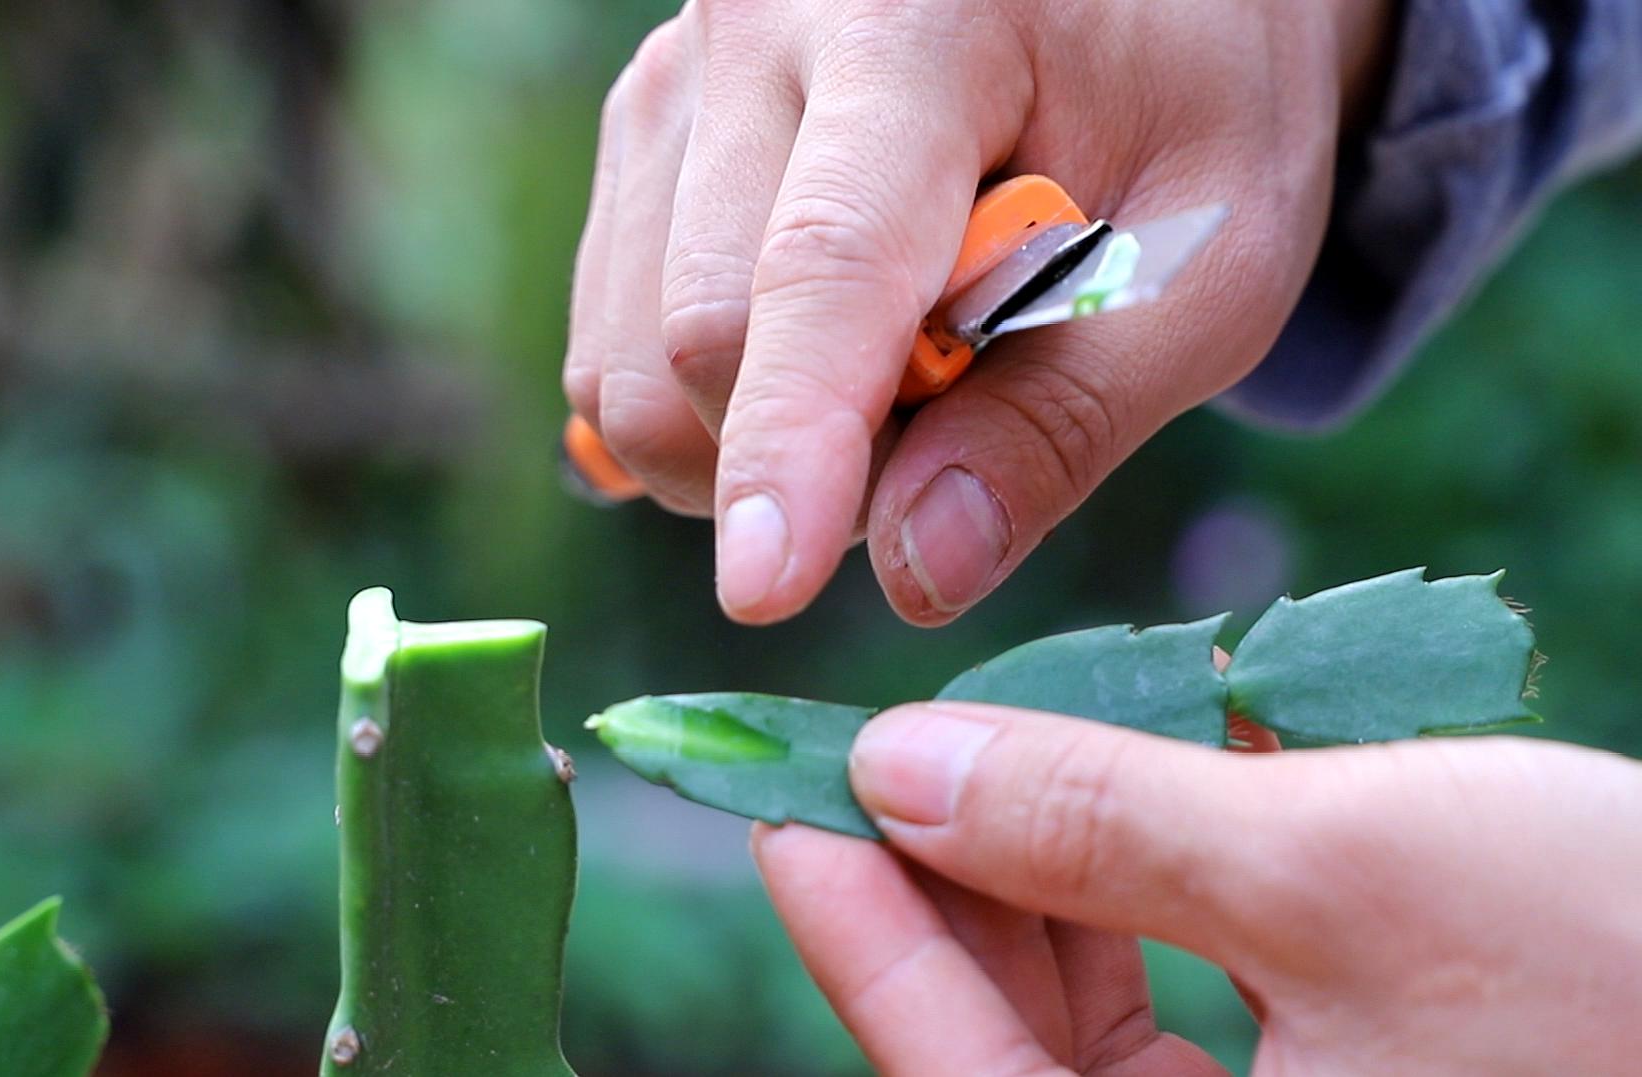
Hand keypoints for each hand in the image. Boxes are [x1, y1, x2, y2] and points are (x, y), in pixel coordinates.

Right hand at [562, 0, 1390, 624]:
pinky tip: (813, 355)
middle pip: (698, 335)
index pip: (826, 261)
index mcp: (922, 19)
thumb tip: (917, 572)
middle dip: (811, 457)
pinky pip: (610, 343)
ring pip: (627, 361)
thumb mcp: (1205, 264)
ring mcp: (672, 81)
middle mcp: (756, 26)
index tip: (766, 586)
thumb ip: (1066, 420)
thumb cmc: (1189, 105)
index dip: (793, 437)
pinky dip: (707, 407)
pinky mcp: (638, 137)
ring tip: (894, 373)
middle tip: (955, 420)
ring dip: (751, 442)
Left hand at [754, 705, 1641, 1073]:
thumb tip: (904, 766)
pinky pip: (1207, 1003)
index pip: (958, 1071)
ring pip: (1105, 1022)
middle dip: (958, 886)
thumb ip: (1098, 824)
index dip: (862, 930)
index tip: (784, 803)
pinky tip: (1156, 781)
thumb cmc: (1625, 968)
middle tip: (894, 749)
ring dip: (1060, 875)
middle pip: (1016, 1048)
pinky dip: (1168, 892)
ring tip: (1016, 746)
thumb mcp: (1337, 870)